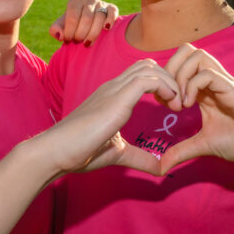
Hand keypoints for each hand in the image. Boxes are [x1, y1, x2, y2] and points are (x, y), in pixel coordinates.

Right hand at [37, 59, 180, 176]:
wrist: (55, 151)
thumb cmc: (79, 151)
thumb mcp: (118, 154)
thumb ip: (140, 157)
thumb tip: (160, 168)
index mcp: (113, 95)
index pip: (142, 73)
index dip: (162, 84)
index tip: (172, 106)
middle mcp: (114, 87)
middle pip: (148, 65)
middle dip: (169, 79)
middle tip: (178, 104)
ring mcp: (114, 90)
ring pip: (150, 68)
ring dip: (170, 83)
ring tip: (177, 105)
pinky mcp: (117, 99)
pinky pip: (148, 79)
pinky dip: (165, 87)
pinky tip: (170, 105)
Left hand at [49, 0, 119, 43]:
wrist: (89, 21)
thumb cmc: (74, 24)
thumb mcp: (62, 25)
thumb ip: (55, 29)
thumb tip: (60, 35)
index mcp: (75, 1)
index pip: (72, 17)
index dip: (70, 32)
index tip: (68, 40)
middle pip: (86, 19)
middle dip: (81, 34)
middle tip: (78, 42)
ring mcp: (101, 3)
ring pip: (99, 18)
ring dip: (93, 34)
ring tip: (87, 43)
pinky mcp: (112, 7)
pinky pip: (112, 13)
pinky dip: (110, 20)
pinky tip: (106, 28)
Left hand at [159, 44, 233, 173]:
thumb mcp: (203, 145)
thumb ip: (182, 151)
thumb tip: (162, 167)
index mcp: (204, 89)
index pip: (179, 65)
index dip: (165, 80)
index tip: (163, 104)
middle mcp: (212, 80)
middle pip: (186, 51)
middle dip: (170, 69)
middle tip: (168, 97)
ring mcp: (222, 82)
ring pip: (196, 55)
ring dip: (180, 76)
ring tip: (179, 102)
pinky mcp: (231, 89)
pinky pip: (207, 74)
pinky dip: (192, 86)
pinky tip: (189, 105)